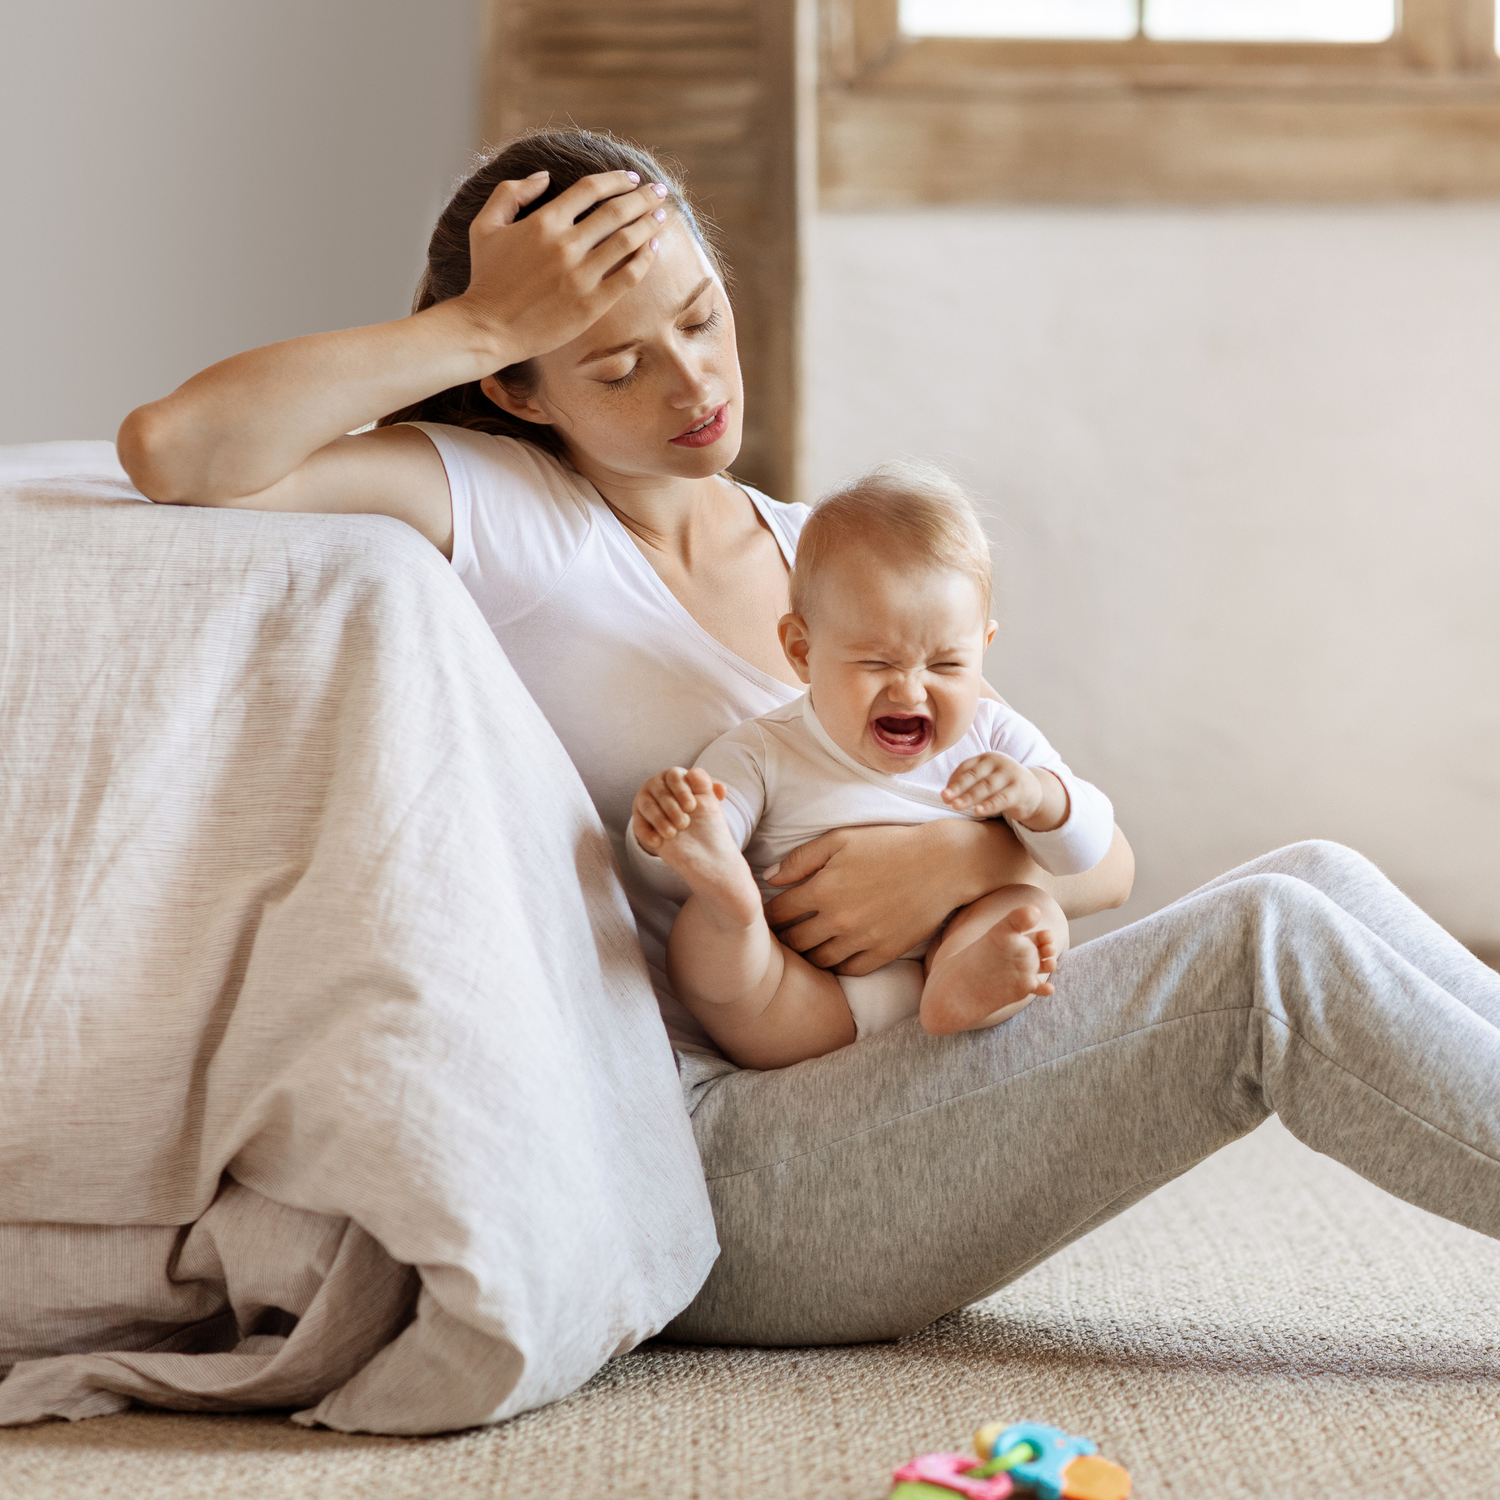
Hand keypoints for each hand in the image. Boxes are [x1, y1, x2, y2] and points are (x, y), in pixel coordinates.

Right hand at [460, 170, 668, 363]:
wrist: (488, 329)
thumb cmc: (486, 278)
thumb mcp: (485, 226)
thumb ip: (511, 193)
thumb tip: (544, 176)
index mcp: (544, 222)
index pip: (590, 189)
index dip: (616, 179)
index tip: (631, 177)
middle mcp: (566, 245)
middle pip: (616, 211)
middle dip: (643, 197)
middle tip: (659, 191)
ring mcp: (581, 276)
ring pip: (627, 241)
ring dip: (649, 223)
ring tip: (661, 215)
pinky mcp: (591, 304)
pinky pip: (628, 276)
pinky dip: (644, 258)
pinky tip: (654, 247)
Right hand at [632, 767, 722, 852]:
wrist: (689, 835)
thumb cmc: (699, 811)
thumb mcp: (707, 801)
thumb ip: (713, 794)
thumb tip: (721, 788)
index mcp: (674, 775)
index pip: (675, 776)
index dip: (682, 791)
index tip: (691, 807)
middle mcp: (657, 784)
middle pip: (660, 792)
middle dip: (672, 808)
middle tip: (684, 824)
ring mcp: (645, 800)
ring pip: (647, 806)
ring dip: (659, 820)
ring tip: (672, 834)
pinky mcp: (638, 818)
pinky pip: (638, 824)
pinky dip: (646, 834)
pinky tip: (658, 843)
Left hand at [761, 821, 1012, 975]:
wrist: (943, 863)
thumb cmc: (890, 845)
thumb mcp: (841, 839)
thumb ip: (801, 858)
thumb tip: (770, 878)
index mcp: (822, 889)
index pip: (778, 913)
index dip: (768, 916)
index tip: (767, 916)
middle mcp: (838, 920)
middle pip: (794, 942)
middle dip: (782, 939)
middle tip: (779, 936)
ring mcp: (861, 940)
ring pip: (818, 961)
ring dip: (806, 956)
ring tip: (803, 947)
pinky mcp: (883, 953)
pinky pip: (848, 971)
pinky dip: (836, 967)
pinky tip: (832, 956)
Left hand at [944, 754, 1067, 830]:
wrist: (1033, 792)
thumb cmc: (1001, 786)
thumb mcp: (985, 780)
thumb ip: (967, 784)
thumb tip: (945, 795)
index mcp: (986, 758)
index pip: (966, 768)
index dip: (953, 781)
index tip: (944, 795)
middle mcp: (998, 762)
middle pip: (974, 776)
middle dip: (958, 788)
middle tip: (945, 799)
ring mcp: (1010, 774)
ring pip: (986, 786)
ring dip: (970, 797)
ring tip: (957, 806)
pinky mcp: (1020, 789)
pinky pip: (1002, 798)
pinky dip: (989, 805)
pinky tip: (978, 811)